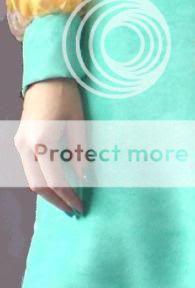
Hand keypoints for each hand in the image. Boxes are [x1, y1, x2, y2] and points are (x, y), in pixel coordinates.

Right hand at [14, 78, 87, 215]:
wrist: (47, 77)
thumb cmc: (68, 97)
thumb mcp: (80, 125)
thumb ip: (80, 154)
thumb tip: (83, 180)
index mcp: (43, 142)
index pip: (56, 181)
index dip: (69, 197)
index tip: (81, 207)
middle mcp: (26, 146)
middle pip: (38, 186)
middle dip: (56, 201)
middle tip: (73, 210)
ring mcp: (19, 143)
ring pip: (31, 179)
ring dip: (48, 193)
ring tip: (66, 200)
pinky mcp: (19, 141)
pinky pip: (29, 169)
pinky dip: (42, 180)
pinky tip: (56, 184)